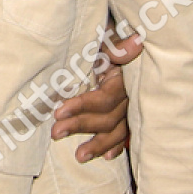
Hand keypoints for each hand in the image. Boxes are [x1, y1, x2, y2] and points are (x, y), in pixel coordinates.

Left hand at [51, 27, 141, 160]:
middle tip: (55, 133)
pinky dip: (117, 144)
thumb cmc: (108, 36)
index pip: (106, 99)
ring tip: (79, 157)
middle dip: (81, 126)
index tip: (58, 112)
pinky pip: (126, 131)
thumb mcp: (110, 37)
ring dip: (99, 145)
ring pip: (118, 129)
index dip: (83, 106)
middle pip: (109, 118)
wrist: (124, 36)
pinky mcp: (129, 110)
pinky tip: (108, 157)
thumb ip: (118, 46)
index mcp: (125, 77)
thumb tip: (136, 42)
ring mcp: (131, 104)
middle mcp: (130, 94)